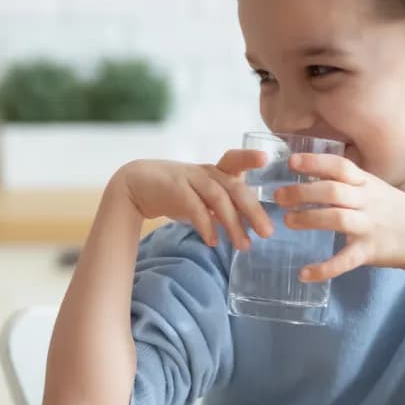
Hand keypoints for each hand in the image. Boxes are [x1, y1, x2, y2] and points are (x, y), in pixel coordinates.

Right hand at [117, 152, 274, 250]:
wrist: (137, 185)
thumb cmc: (176, 191)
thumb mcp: (203, 195)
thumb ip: (225, 205)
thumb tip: (251, 226)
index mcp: (215, 171)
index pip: (235, 160)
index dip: (249, 158)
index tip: (265, 158)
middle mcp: (206, 172)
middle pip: (234, 187)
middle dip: (253, 210)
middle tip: (267, 233)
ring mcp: (190, 178)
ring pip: (218, 198)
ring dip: (233, 224)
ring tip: (243, 246)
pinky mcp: (175, 190)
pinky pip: (195, 208)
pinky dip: (206, 225)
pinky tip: (213, 241)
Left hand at [275, 152, 404, 281]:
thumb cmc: (393, 209)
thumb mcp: (374, 187)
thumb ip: (346, 181)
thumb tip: (311, 171)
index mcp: (366, 184)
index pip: (340, 167)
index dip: (316, 162)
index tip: (291, 162)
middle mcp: (367, 202)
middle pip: (333, 191)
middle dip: (303, 192)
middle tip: (279, 196)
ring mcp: (369, 227)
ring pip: (337, 219)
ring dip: (309, 219)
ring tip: (288, 221)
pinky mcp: (369, 251)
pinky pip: (345, 260)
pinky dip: (324, 268)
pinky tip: (305, 274)